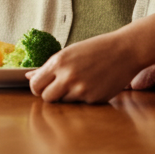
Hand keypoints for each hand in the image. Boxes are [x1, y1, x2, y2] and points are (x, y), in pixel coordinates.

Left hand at [27, 30, 142, 103]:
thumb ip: (49, 67)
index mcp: (59, 62)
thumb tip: (29, 77)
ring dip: (69, 96)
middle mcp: (68, 76)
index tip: (44, 87)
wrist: (125, 51)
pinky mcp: (94, 99)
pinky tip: (94, 85)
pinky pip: (81, 104)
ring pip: (63, 102)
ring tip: (82, 82)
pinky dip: (85, 98)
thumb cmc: (97, 49)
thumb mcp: (70, 52)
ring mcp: (81, 89)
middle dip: (51, 95)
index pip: (36, 85)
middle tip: (61, 88)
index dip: (38, 88)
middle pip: (47, 98)